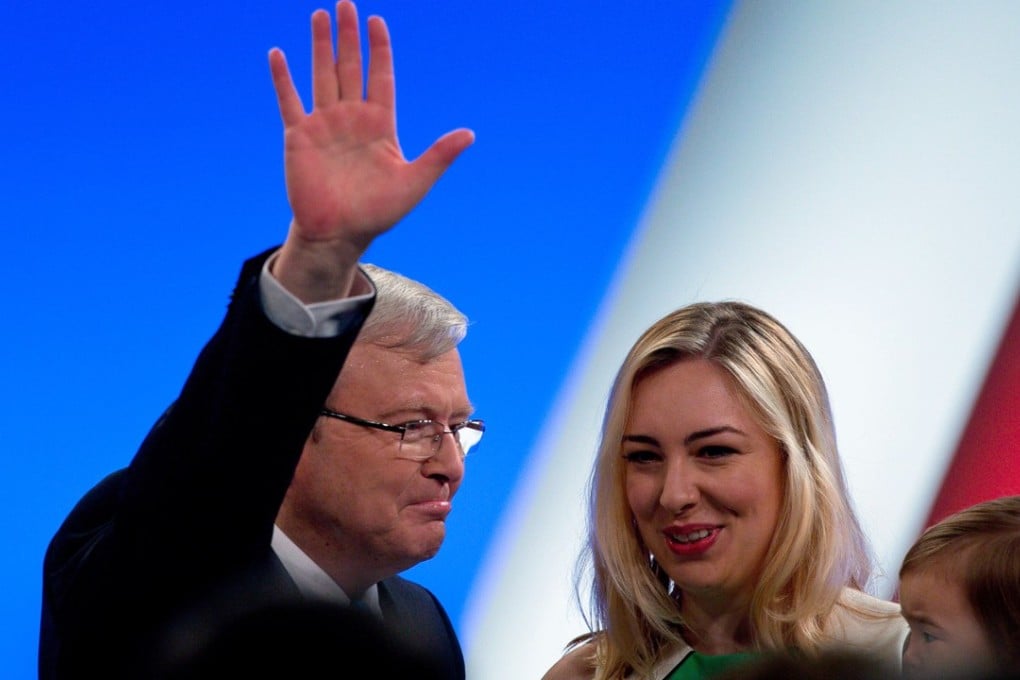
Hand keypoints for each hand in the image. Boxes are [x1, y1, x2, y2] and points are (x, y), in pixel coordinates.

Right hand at [268, 1, 473, 300]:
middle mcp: (352, 118)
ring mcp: (324, 124)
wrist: (340, 233)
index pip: (381, 76)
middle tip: (347, 2)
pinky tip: (278, 54)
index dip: (379, 49)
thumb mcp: (415, 182)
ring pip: (322, 75)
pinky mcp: (299, 136)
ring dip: (320, 45)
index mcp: (380, 124)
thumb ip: (439, 155)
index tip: (377, 21)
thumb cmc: (379, 212)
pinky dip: (283, 79)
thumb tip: (470, 134)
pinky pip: (290, 101)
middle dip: (349, 36)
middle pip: (350, 67)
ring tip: (320, 15)